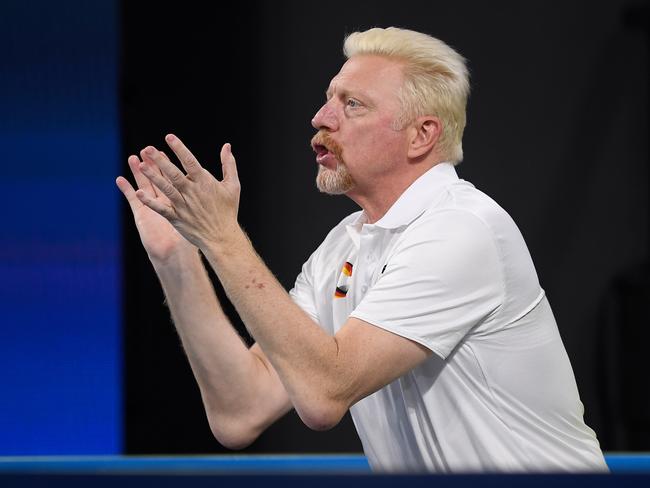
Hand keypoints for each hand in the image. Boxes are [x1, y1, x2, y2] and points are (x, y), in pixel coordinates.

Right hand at [116, 151, 194, 263]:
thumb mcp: (200, 214)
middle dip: (153, 163)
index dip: (169, 164)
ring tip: (133, 159)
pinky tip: (120, 180)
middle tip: (147, 148)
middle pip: (157, 178)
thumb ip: (205, 197)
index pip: (173, 177)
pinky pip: (134, 201)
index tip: (167, 150)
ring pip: (145, 186)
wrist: (177, 253)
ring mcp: (152, 207)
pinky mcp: (142, 215)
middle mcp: (164, 200)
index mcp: (179, 197)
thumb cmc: (192, 234)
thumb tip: (212, 181)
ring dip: (139, 173)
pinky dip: (127, 190)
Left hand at [134, 134, 240, 249]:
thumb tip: (227, 146)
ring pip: (166, 188)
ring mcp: (183, 205)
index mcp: (205, 183)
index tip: (169, 137)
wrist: (222, 238)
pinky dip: (150, 202)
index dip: (179, 148)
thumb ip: (229, 164)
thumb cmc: (228, 211)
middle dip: (161, 160)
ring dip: (153, 177)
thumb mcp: (233, 186)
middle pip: (174, 173)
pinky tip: (139, 193)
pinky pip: (161, 208)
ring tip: (141, 165)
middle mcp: (192, 192)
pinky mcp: (177, 218)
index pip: (190, 162)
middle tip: (148, 148)